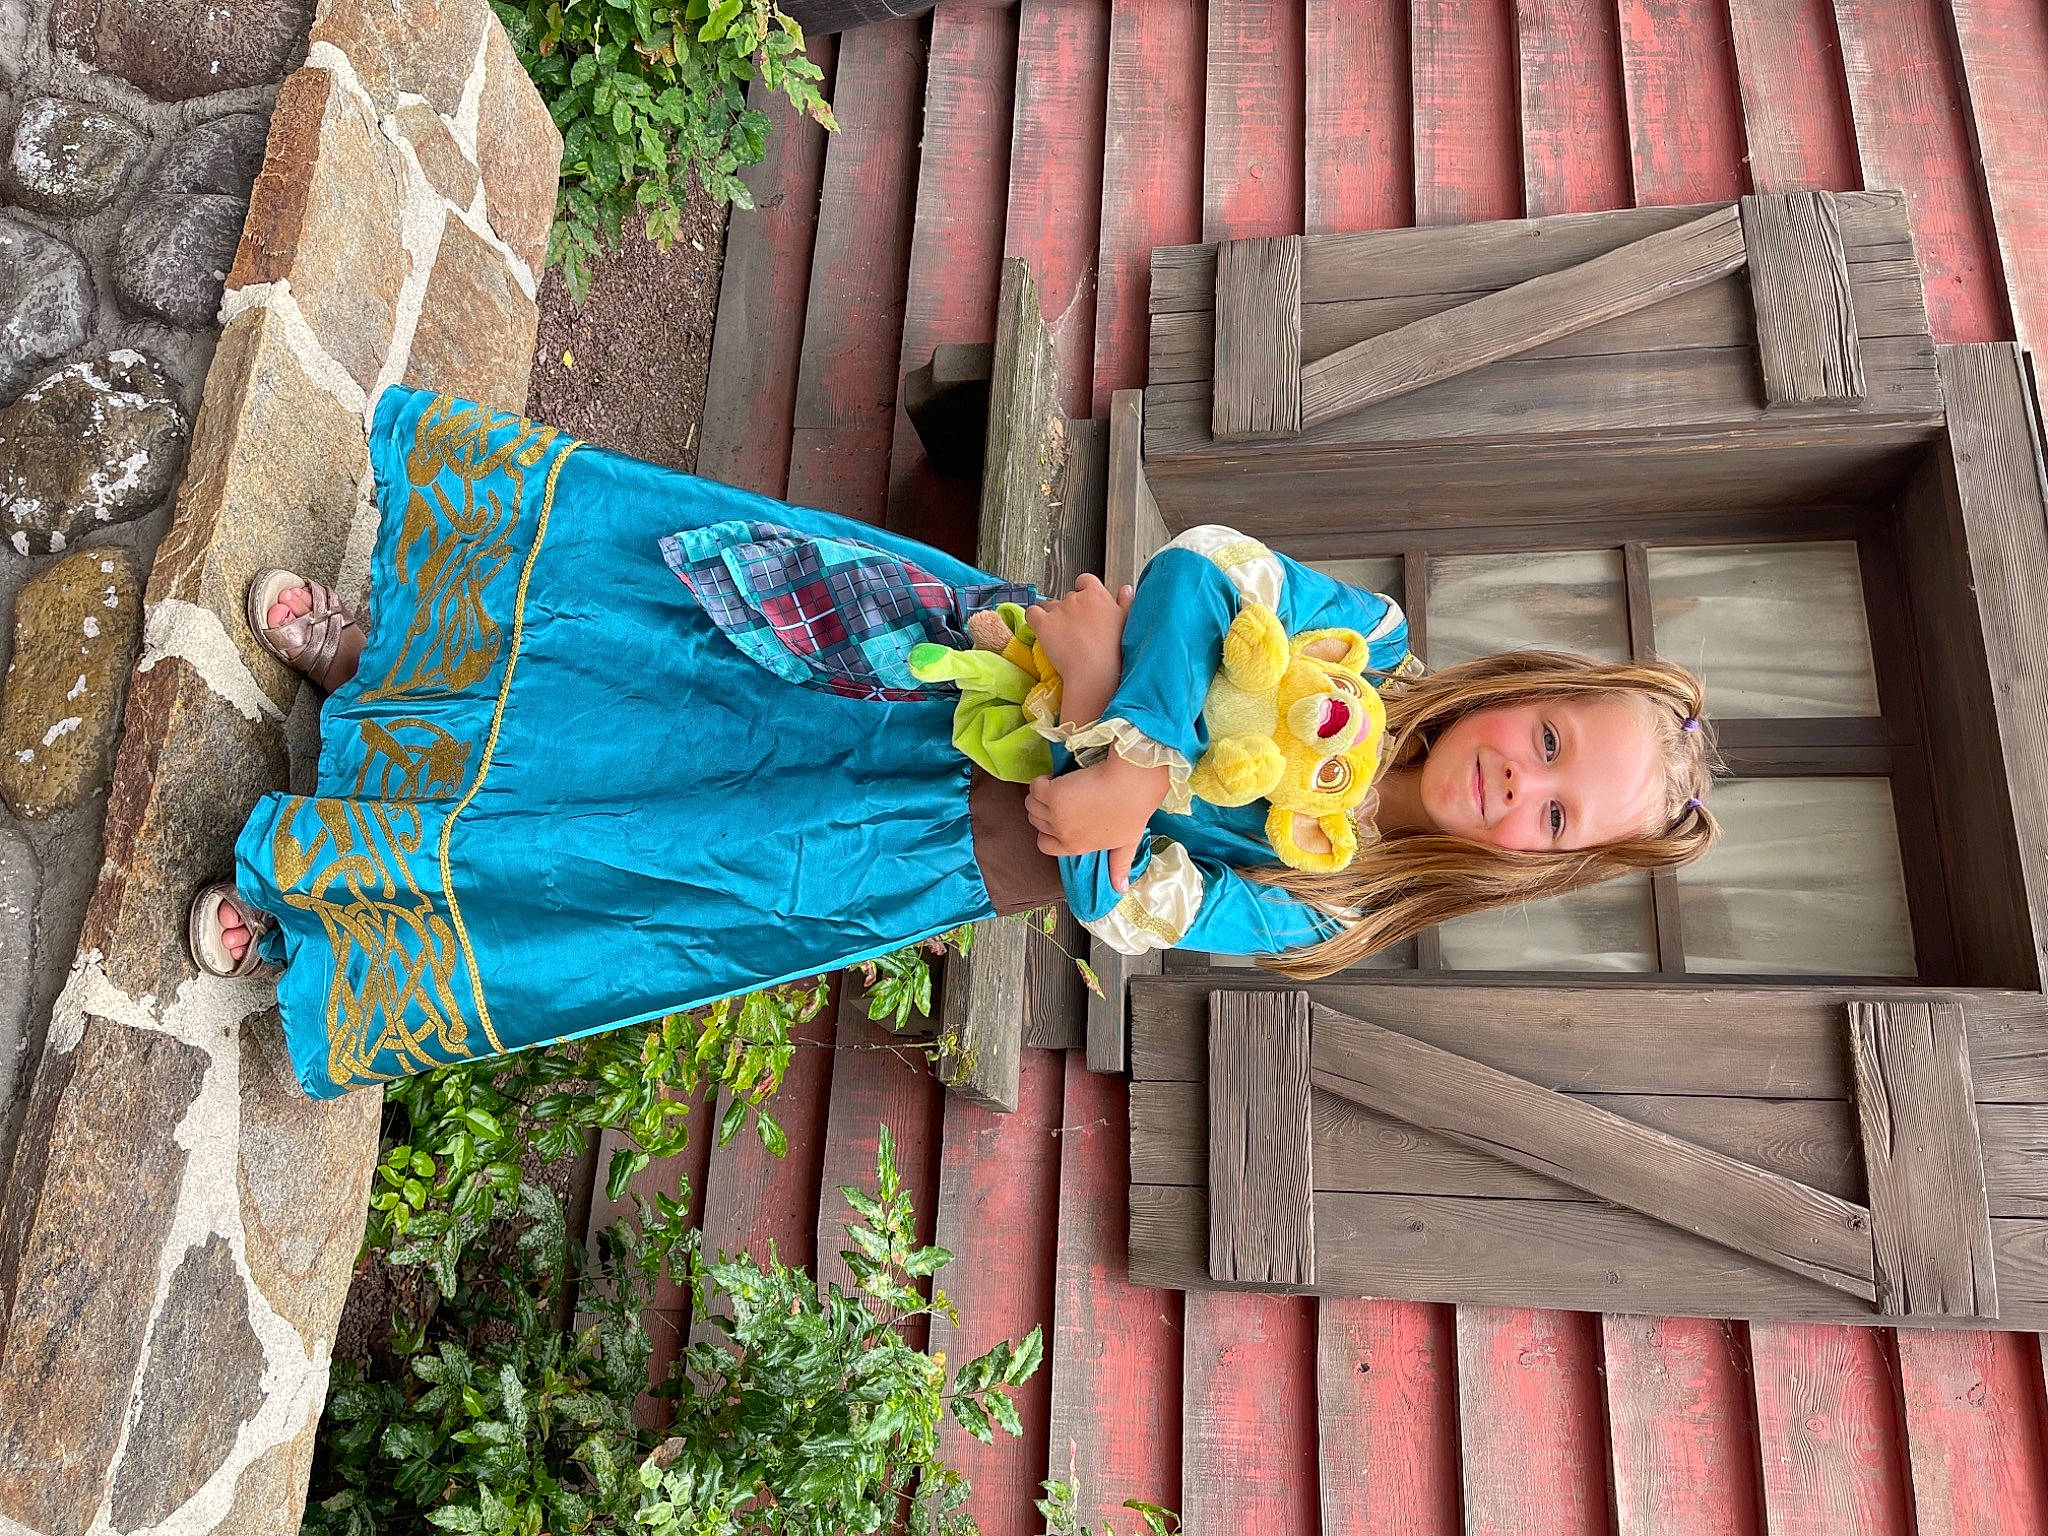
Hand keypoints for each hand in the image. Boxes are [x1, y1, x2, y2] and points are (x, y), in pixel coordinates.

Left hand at [1025, 574, 1132, 708]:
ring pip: (1049, 606)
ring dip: (1053, 617)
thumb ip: (1125, 602)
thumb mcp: (1127, 622)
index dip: (1083, 591)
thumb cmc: (1115, 651)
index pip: (1085, 580)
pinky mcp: (1043, 624)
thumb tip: (1125, 589)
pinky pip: (1031, 613)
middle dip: (1070, 610)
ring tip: (1061, 636)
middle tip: (1076, 631)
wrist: (1095, 671)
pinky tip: (1041, 631)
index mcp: (1097, 595)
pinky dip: (1034, 619)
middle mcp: (1076, 598)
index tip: (1085, 605)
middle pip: (1067, 597)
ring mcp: (1058, 610)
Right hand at [1026, 752, 1171, 891]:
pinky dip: (1041, 782)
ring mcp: (1056, 813)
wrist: (1132, 784)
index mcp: (1076, 846)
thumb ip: (1118, 867)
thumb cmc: (1133, 810)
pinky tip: (1054, 778)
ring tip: (1056, 787)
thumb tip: (1120, 888)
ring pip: (1031, 804)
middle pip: (1036, 821)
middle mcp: (1062, 832)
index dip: (1048, 831)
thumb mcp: (1127, 844)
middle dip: (1044, 809)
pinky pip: (1035, 788)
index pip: (1045, 845)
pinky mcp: (1054, 792)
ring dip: (1040, 795)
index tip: (1057, 818)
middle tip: (1060, 798)